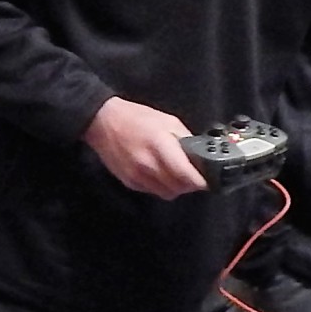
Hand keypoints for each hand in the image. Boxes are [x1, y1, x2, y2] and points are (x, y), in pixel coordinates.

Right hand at [83, 97, 206, 199]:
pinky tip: (160, 173)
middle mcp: (148, 164)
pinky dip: (161, 186)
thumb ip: (186, 139)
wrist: (102, 122)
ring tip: (176, 174)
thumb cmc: (136, 118)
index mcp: (160, 146)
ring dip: (176, 187)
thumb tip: (200, 155)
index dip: (200, 181)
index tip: (208, 180)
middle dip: (190, 184)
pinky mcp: (130, 182)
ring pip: (167, 193)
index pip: (186, 175)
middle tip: (194, 175)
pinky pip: (153, 191)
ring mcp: (137, 175)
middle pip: (179, 188)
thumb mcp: (168, 121)